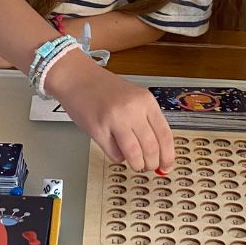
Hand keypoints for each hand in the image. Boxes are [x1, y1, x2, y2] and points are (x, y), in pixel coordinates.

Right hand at [45, 52, 175, 172]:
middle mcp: (132, 109)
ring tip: (135, 164)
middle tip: (150, 166)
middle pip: (151, 147)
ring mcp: (114, 120)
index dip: (168, 155)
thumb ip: (146, 119)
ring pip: (134, 155)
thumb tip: (159, 150)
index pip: (165, 134)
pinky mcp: (97, 129)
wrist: (77, 77)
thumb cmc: (104, 88)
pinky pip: (115, 154)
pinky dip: (119, 158)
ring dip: (137, 164)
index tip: (167, 166)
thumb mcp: (133, 97)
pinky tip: (117, 151)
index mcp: (145, 100)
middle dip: (152, 163)